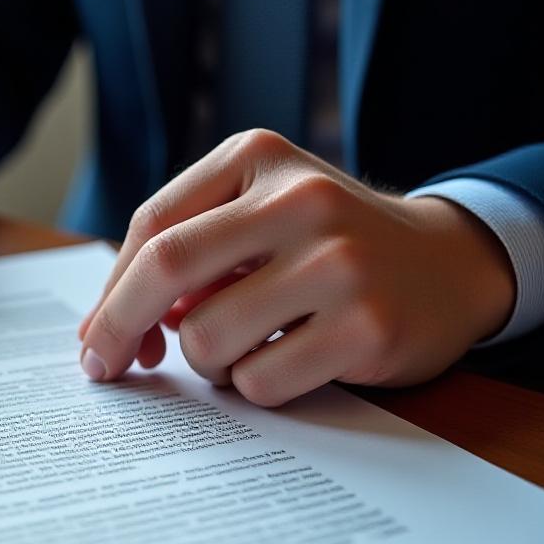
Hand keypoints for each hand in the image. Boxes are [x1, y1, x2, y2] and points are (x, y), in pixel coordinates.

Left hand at [78, 130, 516, 405]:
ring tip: (248, 346)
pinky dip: (256, 386)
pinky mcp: (366, 326)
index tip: (96, 339)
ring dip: (208, 363)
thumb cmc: (326, 244)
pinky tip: (292, 361)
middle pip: (167, 268)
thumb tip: (104, 330)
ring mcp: (338, 262)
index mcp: (258, 157)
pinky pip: (260, 381)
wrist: (447, 264)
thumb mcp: (258, 214)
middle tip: (105, 368)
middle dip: (119, 327)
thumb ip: (185, 253)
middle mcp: (300, 198)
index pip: (152, 226)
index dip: (112, 291)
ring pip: (208, 337)